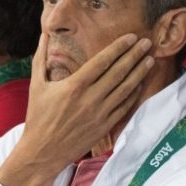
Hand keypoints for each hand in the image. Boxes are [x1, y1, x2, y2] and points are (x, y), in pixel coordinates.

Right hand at [0, 33, 153, 185]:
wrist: (43, 151)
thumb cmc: (38, 117)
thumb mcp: (36, 85)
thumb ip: (41, 57)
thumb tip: (44, 34)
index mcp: (74, 85)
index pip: (102, 61)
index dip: (119, 48)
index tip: (131, 37)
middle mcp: (90, 98)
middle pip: (118, 72)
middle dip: (134, 55)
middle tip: (147, 43)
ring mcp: (100, 113)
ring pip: (125, 89)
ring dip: (139, 73)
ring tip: (150, 60)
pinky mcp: (105, 126)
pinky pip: (124, 107)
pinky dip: (134, 94)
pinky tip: (140, 84)